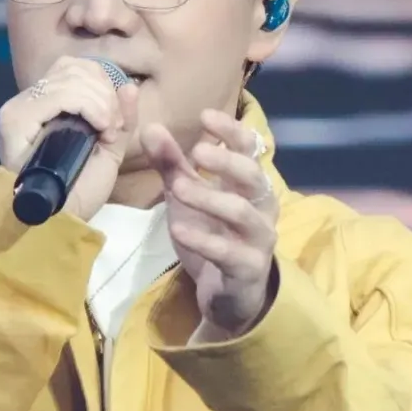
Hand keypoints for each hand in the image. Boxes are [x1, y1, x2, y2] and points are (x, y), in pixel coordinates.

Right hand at [0, 57, 138, 222]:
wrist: (62, 221)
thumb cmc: (82, 190)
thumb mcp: (110, 149)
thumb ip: (121, 117)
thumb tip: (129, 85)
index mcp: (47, 105)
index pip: (74, 67)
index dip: (102, 83)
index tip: (113, 120)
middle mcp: (28, 101)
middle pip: (73, 68)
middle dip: (104, 93)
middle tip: (111, 128)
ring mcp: (19, 109)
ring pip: (69, 77)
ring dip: (100, 101)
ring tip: (105, 132)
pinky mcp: (16, 120)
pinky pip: (60, 94)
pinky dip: (89, 105)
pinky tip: (98, 129)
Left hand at [141, 109, 277, 338]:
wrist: (229, 294)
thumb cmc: (214, 236)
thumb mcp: (188, 198)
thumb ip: (173, 165)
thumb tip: (150, 127)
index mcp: (250, 185)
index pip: (249, 149)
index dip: (231, 132)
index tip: (205, 116)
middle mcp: (261, 207)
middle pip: (252, 177)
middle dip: (226, 161)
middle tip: (196, 150)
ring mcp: (258, 239)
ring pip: (242, 213)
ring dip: (209, 198)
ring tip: (178, 188)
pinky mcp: (247, 268)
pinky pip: (227, 252)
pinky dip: (203, 240)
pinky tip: (179, 229)